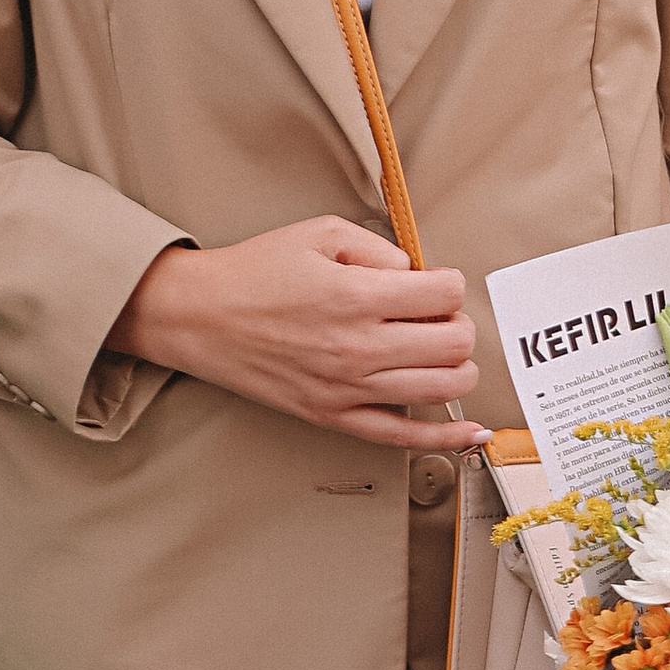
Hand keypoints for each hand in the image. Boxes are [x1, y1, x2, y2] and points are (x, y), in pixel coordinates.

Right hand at [109, 217, 488, 449]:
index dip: (448, 284)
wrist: (198, 317)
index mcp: (356, 296)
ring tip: (436, 351)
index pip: (446, 294)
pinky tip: (470, 431)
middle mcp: (358, 348)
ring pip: (444, 386)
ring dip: (456, 366)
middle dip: (457, 324)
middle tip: (435, 317)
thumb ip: (381, 249)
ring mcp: (348, 388)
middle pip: (456, 343)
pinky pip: (405, 436)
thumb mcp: (320, 234)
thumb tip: (420, 275)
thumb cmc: (255, 272)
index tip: (433, 284)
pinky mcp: (335, 417)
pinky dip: (447, 436)